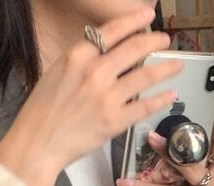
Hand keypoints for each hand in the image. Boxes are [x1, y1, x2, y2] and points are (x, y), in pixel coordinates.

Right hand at [0, 7, 181, 185]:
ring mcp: (107, 97)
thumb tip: (107, 54)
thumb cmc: (43, 112)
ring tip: (176, 65)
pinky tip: (170, 94)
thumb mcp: (58, 72)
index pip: (113, 30)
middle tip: (165, 39)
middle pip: (135, 48)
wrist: (38, 143)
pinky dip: (161, 99)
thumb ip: (83, 61)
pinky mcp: (115, 121)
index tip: (147, 15)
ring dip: (165, 68)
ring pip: (146, 76)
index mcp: (78, 56)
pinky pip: (145, 106)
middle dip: (155, 41)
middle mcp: (95, 72)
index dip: (135, 20)